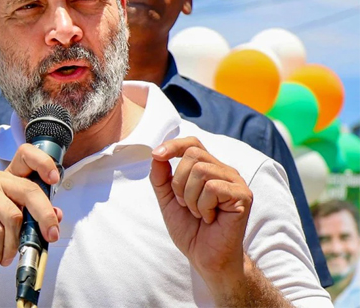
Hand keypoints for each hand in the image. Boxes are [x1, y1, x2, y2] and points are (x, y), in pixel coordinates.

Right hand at [0, 144, 62, 271]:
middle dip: (45, 216)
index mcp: (11, 180)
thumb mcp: (14, 228)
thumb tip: (57, 215)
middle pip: (30, 191)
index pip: (27, 156)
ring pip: (14, 216)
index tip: (54, 179)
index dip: (43, 162)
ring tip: (8, 257)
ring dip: (14, 244)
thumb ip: (34, 219)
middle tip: (51, 236)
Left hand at [149, 137, 252, 284]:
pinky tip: (210, 218)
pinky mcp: (243, 196)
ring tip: (198, 213)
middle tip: (185, 204)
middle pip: (193, 154)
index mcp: (208, 168)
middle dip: (179, 182)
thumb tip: (156, 154)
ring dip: (190, 197)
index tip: (156, 155)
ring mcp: (236, 182)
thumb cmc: (190, 229)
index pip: (192, 144)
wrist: (205, 257)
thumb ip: (161, 177)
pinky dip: (203, 206)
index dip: (173, 145)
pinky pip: (213, 188)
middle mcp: (224, 170)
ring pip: (201, 170)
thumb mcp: (168, 199)